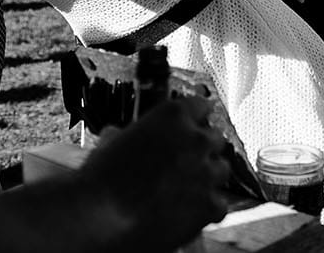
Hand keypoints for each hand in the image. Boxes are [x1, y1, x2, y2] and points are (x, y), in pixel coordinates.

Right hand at [79, 97, 229, 248]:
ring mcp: (206, 172)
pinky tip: (190, 212)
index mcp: (173, 116)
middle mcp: (195, 139)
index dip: (193, 119)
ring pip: (222, 169)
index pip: (201, 106)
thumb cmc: (101, 180)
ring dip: (208, 177)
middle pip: (215, 138)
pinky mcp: (209, 205)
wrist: (102, 217)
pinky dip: (208, 209)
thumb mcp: (113, 142)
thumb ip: (131, 134)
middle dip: (201, 150)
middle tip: (184, 162)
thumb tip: (121, 136)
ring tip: (187, 189)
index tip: (190, 127)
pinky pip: (220, 204)